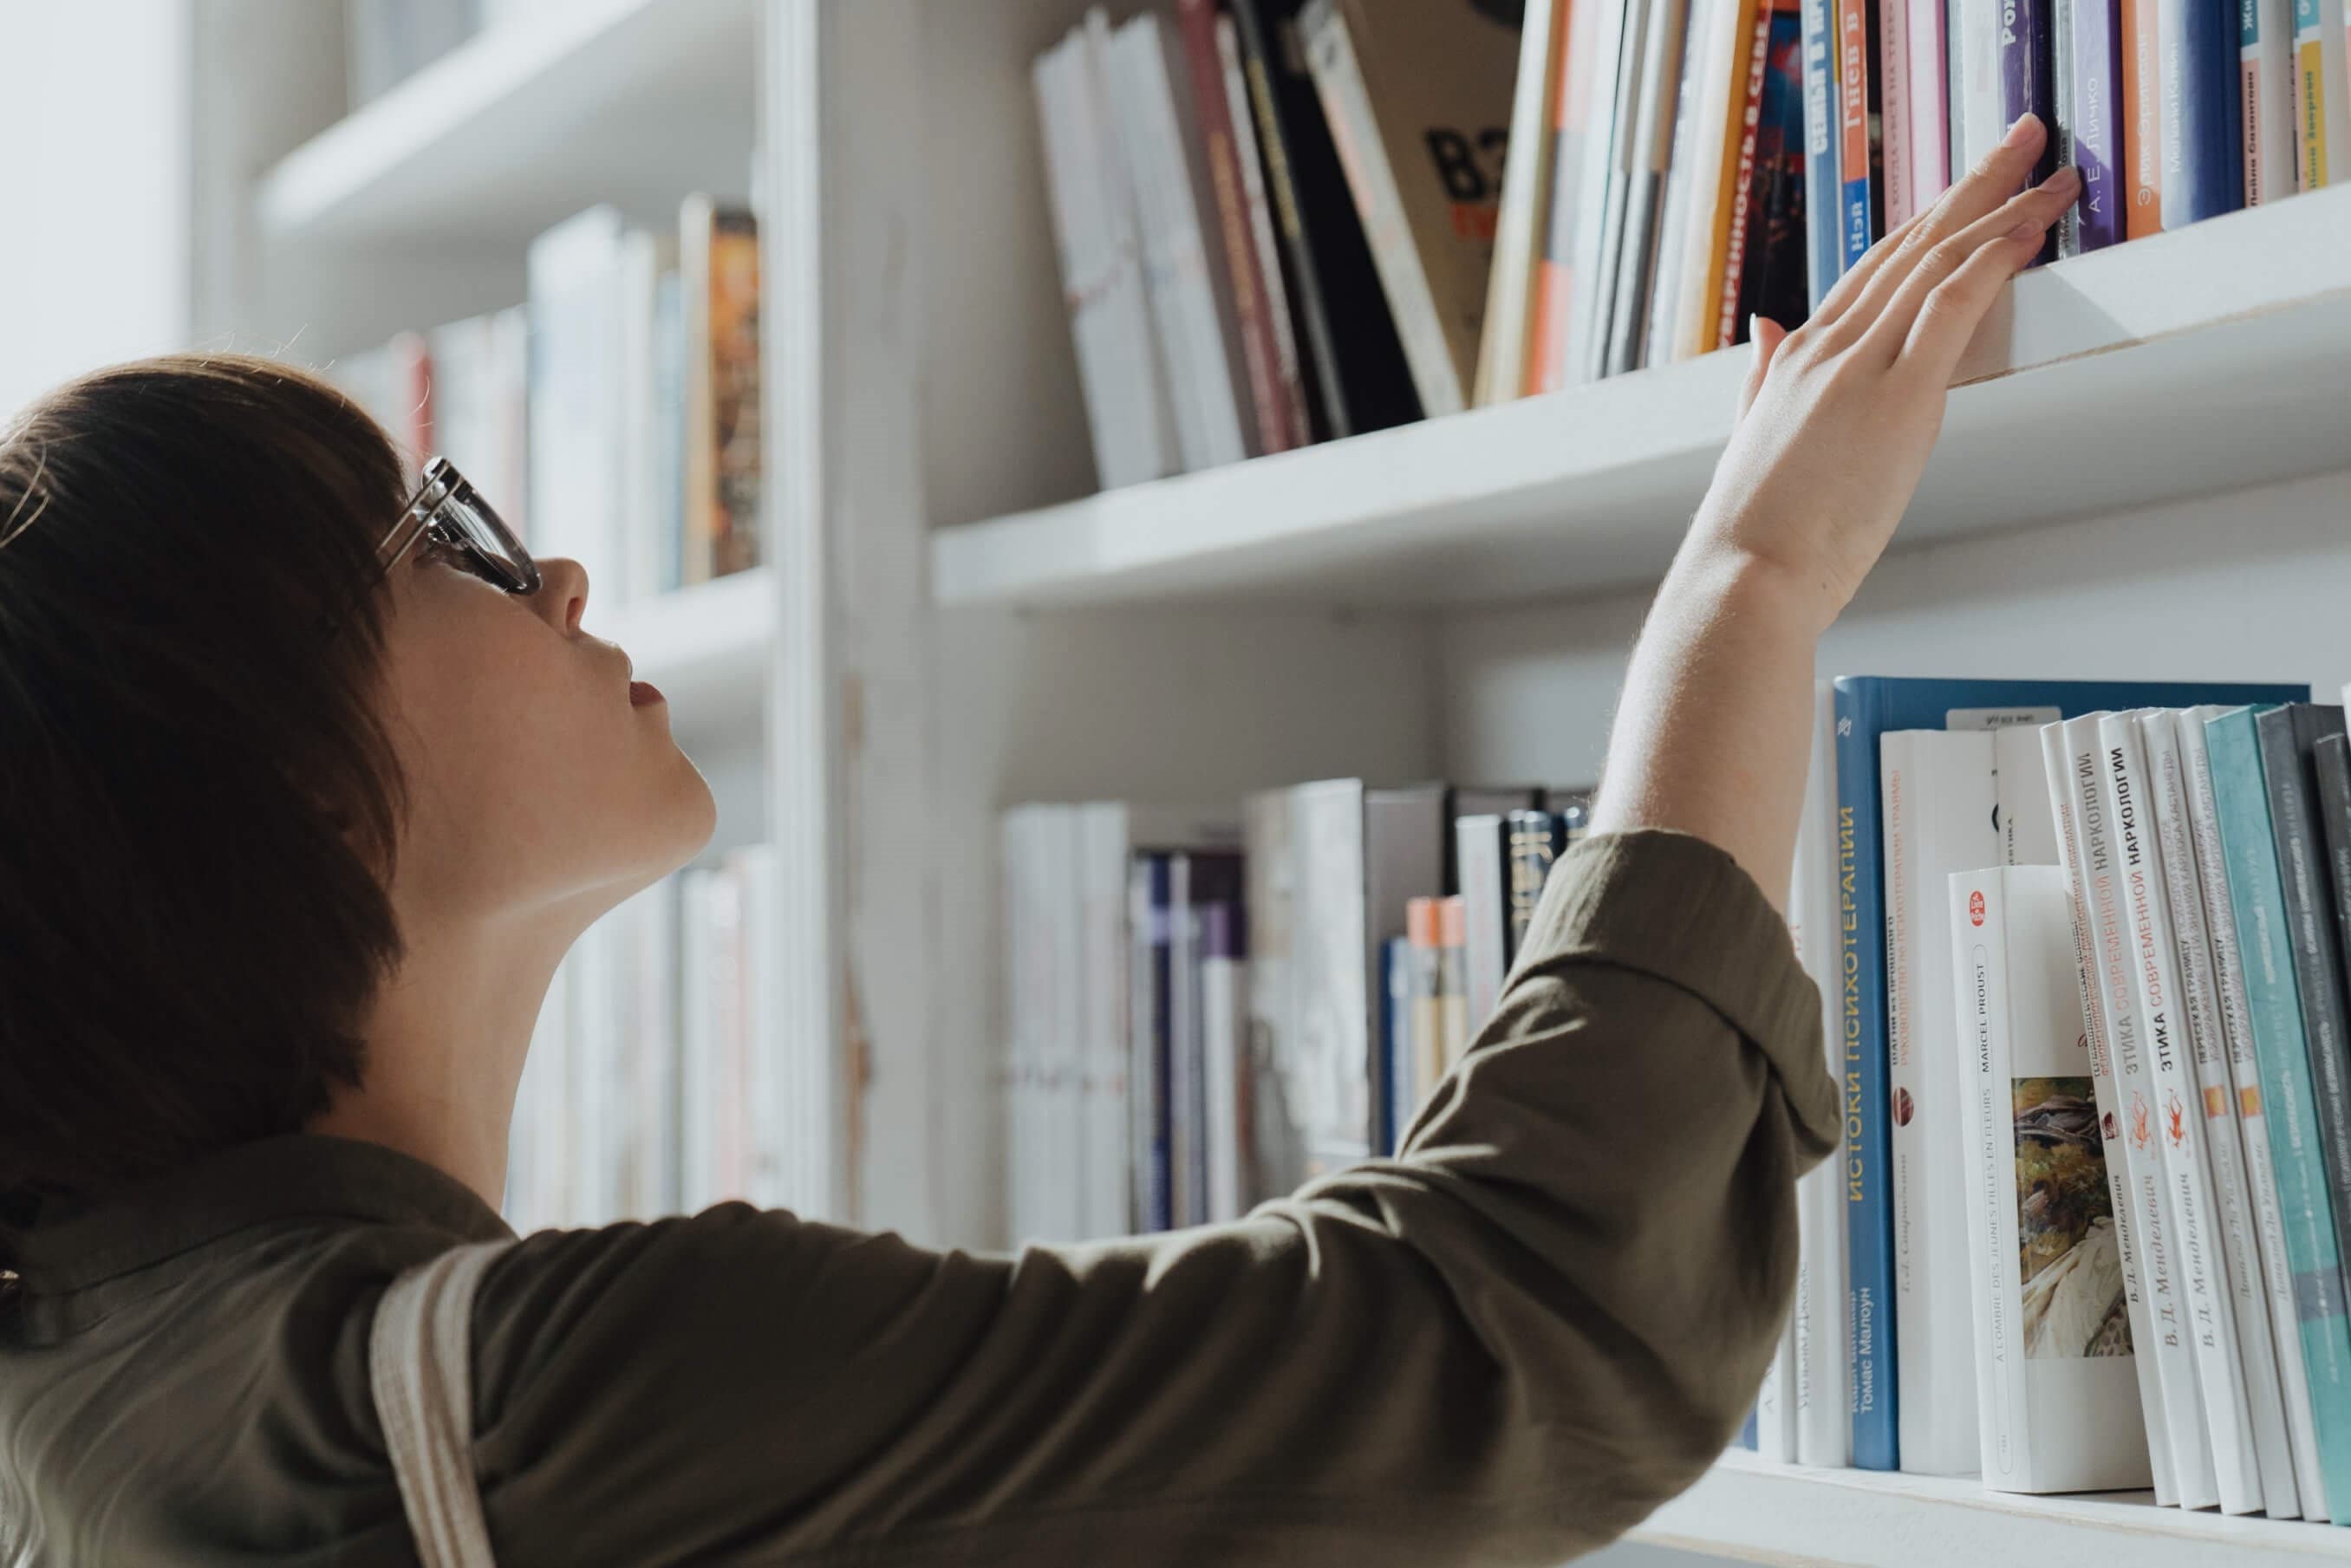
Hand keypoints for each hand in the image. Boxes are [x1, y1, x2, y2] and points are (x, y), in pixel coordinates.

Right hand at [1680, 114, 2078, 630]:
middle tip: (2024, 142)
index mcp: (1795, 358)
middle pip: (1913, 244)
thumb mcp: (1751, 438)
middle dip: (1974, 186)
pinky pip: (1954, 305)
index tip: (1967, 187)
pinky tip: (2033, 230)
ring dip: (2003, 207)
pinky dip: (1996, 259)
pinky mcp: (1897, 397)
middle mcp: (1826, 346)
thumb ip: (1762, 377)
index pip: (1874, 268)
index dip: (1927, 220)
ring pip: (1939, 260)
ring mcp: (1861, 366)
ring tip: (2053, 173)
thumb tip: (1766, 328)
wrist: (1744, 578)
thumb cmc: (1752, 535)